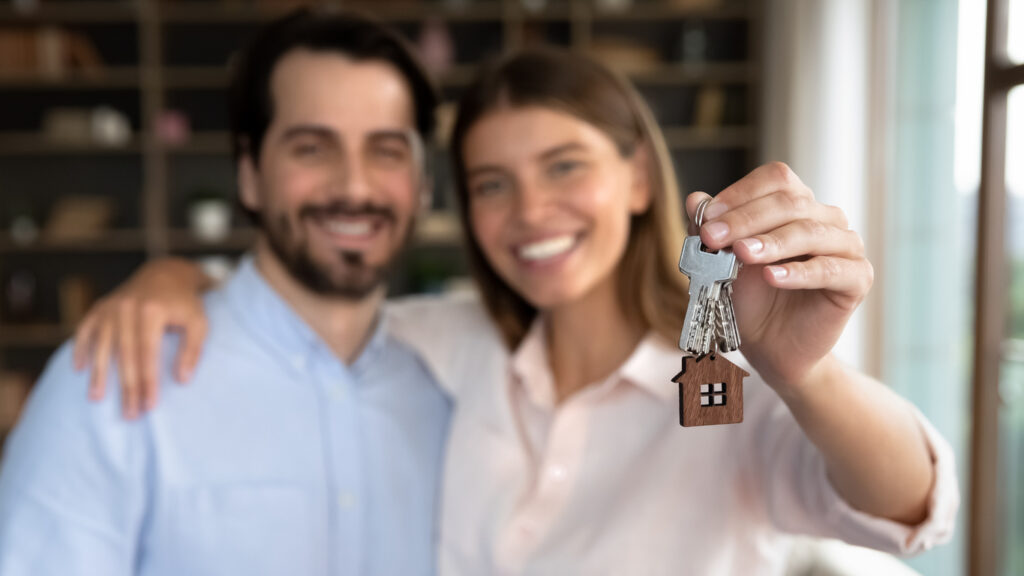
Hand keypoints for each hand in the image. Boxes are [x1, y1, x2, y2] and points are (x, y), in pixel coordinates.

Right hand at [72, 258, 210, 417]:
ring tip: (97, 398)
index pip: (148, 354)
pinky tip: (79, 369)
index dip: (148, 382)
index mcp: (152, 311)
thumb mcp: (199, 323)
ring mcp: (110, 307)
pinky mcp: (99, 307)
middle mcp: (127, 308)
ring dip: (99, 373)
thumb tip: (181, 380)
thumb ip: (192, 350)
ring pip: (101, 345)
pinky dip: (80, 348)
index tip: (149, 406)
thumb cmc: (185, 304)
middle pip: (124, 355)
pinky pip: (85, 329)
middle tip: (129, 414)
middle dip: (126, 387)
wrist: (165, 274)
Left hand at [685, 162, 872, 395]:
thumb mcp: (720, 261)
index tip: (707, 217)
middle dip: (745, 219)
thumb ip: (710, 229)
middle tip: (713, 237)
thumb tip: (694, 200)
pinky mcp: (857, 278)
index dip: (741, 194)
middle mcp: (826, 218)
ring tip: (741, 253)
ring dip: (772, 242)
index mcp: (797, 203)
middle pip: (791, 202)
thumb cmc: (749, 297)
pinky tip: (772, 277)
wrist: (770, 345)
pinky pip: (830, 269)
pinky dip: (798, 272)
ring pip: (810, 232)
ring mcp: (846, 246)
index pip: (775, 179)